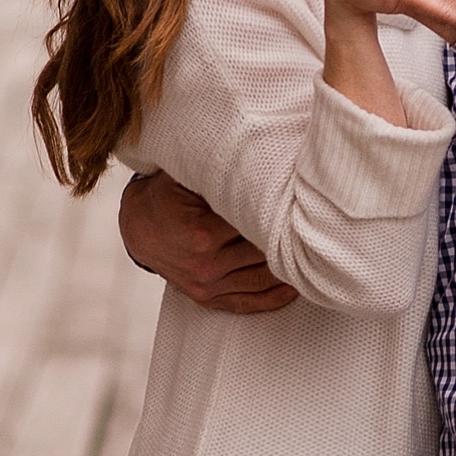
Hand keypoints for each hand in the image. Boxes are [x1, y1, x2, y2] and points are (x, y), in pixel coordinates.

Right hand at [119, 169, 296, 314]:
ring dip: (289, 268)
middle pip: (264, 253)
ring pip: (263, 279)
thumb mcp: (187, 176)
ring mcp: (207, 285)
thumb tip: (261, 153)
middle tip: (316, 226)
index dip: (281, 214)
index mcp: (202, 232)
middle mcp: (205, 264)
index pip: (257, 224)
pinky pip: (249, 302)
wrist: (138, 227)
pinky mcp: (208, 299)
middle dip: (288, 239)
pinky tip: (295, 287)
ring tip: (312, 254)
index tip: (303, 205)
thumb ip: (219, 170)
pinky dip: (274, 297)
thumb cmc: (168, 195)